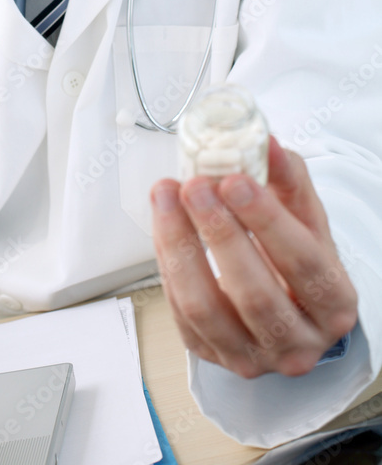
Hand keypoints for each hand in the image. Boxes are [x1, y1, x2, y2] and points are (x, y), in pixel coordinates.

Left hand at [150, 136, 357, 377]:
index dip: (267, 220)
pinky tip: (165, 225)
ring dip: (180, 246)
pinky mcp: (211, 355)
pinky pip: (180, 312)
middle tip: (195, 185)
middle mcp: (297, 342)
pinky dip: (168, 263)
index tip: (236, 180)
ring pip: (206, 309)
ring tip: (167, 196)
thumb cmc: (297, 257)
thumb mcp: (304, 216)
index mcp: (334, 305)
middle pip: (254, 293)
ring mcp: (253, 356)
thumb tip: (264, 142)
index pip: (304, 264)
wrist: (285, 303)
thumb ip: (287, 177)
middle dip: (218, 232)